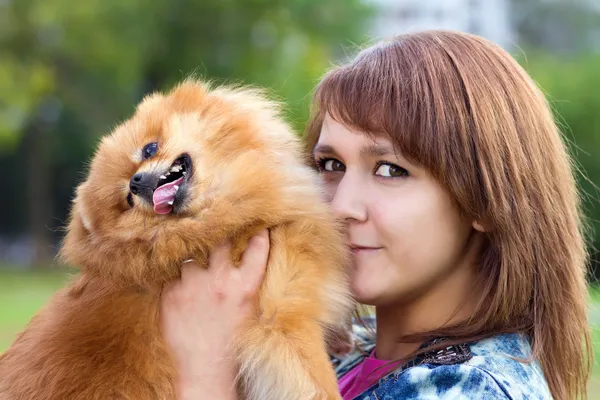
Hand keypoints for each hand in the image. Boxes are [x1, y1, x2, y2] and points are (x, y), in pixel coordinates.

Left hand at [160, 229, 269, 399]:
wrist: (205, 368)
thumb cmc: (232, 340)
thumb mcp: (249, 309)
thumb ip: (248, 282)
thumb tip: (248, 257)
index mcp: (245, 287)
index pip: (257, 249)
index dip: (259, 234)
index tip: (257, 226)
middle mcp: (220, 282)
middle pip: (220, 241)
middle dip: (219, 234)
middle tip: (216, 232)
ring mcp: (193, 286)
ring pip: (191, 256)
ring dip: (193, 261)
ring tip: (195, 273)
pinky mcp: (170, 294)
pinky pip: (172, 275)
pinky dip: (177, 280)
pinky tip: (182, 291)